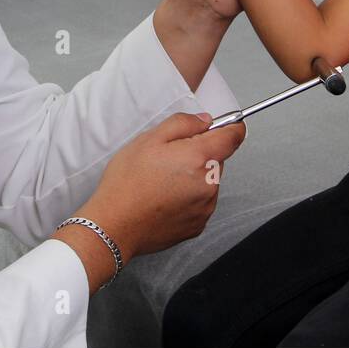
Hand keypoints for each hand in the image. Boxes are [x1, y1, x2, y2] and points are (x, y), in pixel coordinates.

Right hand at [79, 112, 246, 261]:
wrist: (114, 226)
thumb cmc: (127, 182)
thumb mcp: (149, 139)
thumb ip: (183, 123)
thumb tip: (205, 121)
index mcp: (200, 158)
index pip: (234, 136)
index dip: (228, 127)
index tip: (216, 127)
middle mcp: (209, 184)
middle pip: (218, 159)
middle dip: (200, 154)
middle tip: (168, 158)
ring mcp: (205, 207)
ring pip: (209, 181)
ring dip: (194, 177)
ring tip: (162, 182)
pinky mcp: (198, 225)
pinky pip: (201, 202)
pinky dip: (188, 197)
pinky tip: (164, 199)